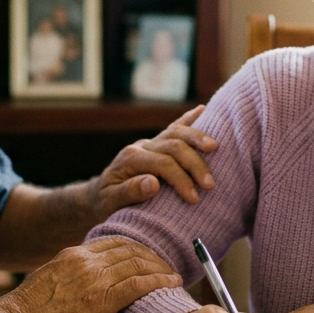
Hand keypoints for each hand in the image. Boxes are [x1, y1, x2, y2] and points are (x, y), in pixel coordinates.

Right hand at [0, 237, 181, 312]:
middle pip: (130, 249)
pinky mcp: (102, 298)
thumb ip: (70, 277)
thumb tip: (84, 286)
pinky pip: (139, 283)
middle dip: (153, 257)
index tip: (147, 256)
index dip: (136, 247)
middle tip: (167, 266)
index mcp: (72, 254)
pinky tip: (170, 284)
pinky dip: (159, 281)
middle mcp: (86, 260)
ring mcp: (94, 278)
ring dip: (161, 269)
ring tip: (173, 276)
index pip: (113, 242)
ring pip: (138, 263)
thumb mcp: (49, 282)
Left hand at [90, 105, 217, 215]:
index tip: (194, 198)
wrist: (97, 196)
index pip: (163, 164)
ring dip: (198, 139)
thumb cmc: (104, 203)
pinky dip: (188, 119)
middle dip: (194, 163)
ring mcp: (149, 143)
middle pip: (174, 146)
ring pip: (176, 132)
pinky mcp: (156, 144)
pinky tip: (203, 109)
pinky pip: (173, 128)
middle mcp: (141, 146)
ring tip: (215, 147)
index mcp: (130, 159)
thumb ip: (129, 192)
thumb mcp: (110, 203)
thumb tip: (153, 183)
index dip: (181, 179)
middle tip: (210, 184)